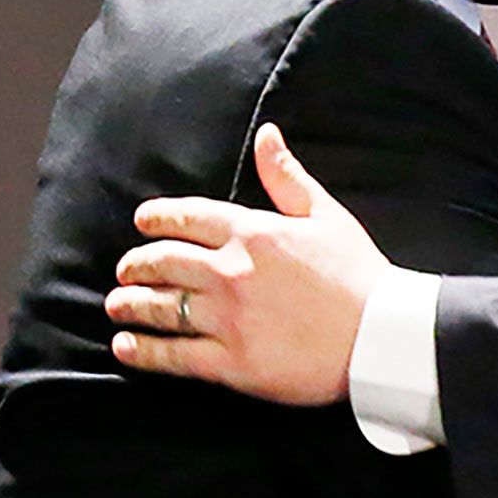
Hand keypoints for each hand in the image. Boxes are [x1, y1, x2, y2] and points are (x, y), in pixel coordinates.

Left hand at [104, 125, 386, 405]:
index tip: (142, 222)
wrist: (381, 336)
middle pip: (163, 261)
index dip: (157, 218)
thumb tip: (266, 135)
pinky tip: (126, 346)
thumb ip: (287, 177)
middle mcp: (230, 271)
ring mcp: (227, 318)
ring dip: (130, 304)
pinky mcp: (231, 362)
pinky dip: (144, 351)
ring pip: (160, 307)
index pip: (187, 217)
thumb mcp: (326, 215)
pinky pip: (174, 355)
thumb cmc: (359, 275)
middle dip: (136, 264)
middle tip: (125, 270)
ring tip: (116, 305)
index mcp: (252, 232)